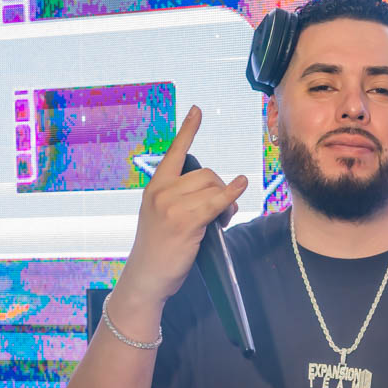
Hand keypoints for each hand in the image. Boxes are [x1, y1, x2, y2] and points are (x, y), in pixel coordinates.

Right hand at [118, 105, 248, 304]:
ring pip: (213, 188)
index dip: (187, 130)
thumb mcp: (161, 217)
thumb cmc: (158, 251)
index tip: (196, 110)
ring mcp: (171, 206)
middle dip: (220, 189)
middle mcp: (160, 192)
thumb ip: (180, 199)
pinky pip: (216, 201)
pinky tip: (240, 188)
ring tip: (222, 220)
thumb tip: (217, 192)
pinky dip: (231, 194)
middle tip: (222, 212)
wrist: (146, 278)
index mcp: (154, 187)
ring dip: (226, 201)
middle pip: (205, 174)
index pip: (174, 152)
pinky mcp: (185, 221)